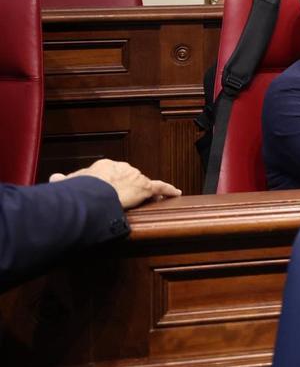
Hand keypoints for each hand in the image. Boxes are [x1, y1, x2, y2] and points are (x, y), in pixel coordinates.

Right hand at [50, 159, 180, 208]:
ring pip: (143, 184)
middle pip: (129, 178)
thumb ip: (66, 180)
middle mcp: (123, 168)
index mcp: (106, 165)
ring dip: (145, 193)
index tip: (112, 189)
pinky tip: (177, 193)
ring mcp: (136, 176)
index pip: (113, 173)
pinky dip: (168, 190)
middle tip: (125, 198)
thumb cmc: (82, 187)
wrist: (96, 189)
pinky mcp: (146, 187)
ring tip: (148, 201)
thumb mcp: (71, 182)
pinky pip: (160, 187)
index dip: (112, 183)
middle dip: (129, 188)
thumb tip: (54, 178)